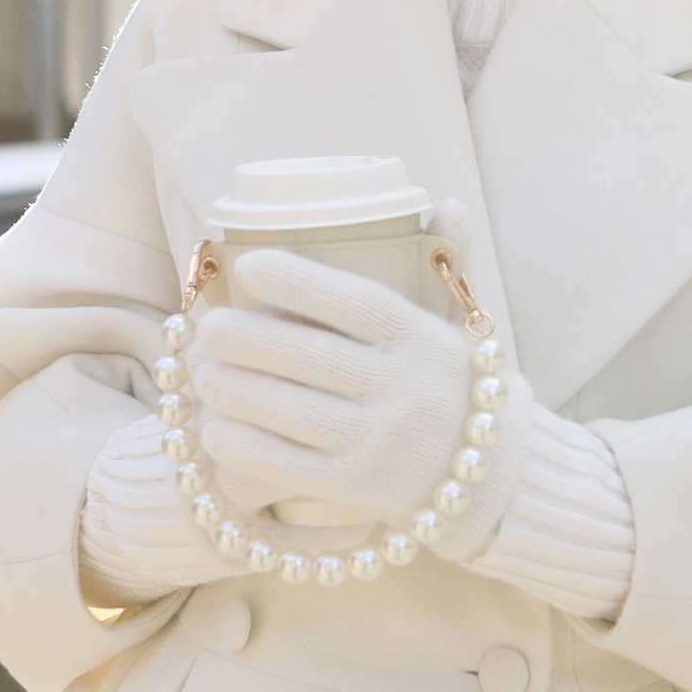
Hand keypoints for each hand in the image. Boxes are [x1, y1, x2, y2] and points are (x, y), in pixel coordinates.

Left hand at [189, 250, 517, 538]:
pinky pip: (290, 468)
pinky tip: (215, 431)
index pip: (356, 303)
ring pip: (293, 412)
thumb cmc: (448, 383)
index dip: (298, 280)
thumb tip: (448, 200)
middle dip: (248, 340)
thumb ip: (446, 263)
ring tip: (202, 373)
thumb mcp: (453, 325)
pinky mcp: (362, 491)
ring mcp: (386, 445)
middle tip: (207, 328)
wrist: (489, 473)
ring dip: (235, 390)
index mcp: (425, 342)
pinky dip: (245, 448)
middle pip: (313, 358)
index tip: (248, 265)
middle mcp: (409, 393)